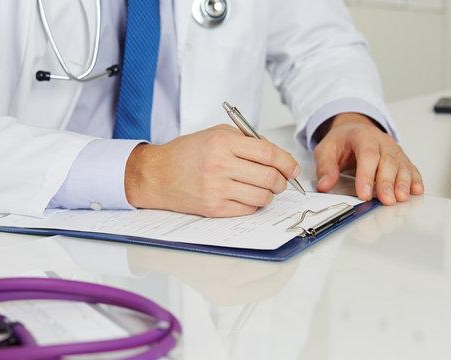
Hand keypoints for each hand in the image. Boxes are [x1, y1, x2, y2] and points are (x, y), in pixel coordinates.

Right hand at [124, 124, 299, 216]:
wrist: (158, 175)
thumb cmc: (185, 154)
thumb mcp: (216, 134)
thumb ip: (247, 141)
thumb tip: (278, 156)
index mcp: (222, 143)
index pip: (269, 154)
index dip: (287, 162)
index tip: (292, 168)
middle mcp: (220, 165)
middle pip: (270, 177)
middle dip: (282, 181)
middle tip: (280, 180)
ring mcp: (216, 189)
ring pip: (262, 196)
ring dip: (269, 194)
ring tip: (262, 188)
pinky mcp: (214, 208)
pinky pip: (248, 210)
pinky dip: (253, 204)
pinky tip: (246, 196)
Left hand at [313, 113, 423, 204]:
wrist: (353, 130)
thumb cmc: (341, 141)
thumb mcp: (325, 150)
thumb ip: (325, 167)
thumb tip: (324, 185)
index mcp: (362, 136)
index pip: (367, 155)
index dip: (366, 175)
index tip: (364, 193)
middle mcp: (381, 141)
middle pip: (388, 161)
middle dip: (387, 183)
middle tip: (386, 200)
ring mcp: (393, 149)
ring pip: (402, 165)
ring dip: (403, 183)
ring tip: (401, 198)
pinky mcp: (400, 158)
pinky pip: (411, 168)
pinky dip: (415, 179)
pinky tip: (416, 190)